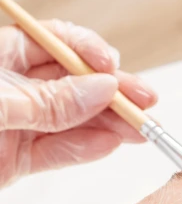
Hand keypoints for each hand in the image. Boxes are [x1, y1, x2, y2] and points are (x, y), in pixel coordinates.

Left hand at [0, 19, 156, 185]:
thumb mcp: (1, 101)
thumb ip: (51, 100)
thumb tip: (102, 89)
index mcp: (3, 57)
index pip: (57, 43)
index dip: (88, 52)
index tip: (112, 67)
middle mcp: (15, 88)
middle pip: (75, 85)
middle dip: (113, 93)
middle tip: (146, 103)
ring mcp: (19, 124)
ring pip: (73, 122)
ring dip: (109, 126)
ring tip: (141, 131)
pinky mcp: (18, 160)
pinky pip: (58, 153)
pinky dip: (85, 151)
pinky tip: (110, 145)